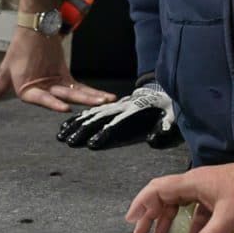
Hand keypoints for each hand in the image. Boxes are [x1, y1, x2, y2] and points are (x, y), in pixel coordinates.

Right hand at [0, 27, 114, 111]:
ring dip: (92, 97)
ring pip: (75, 94)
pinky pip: (80, 88)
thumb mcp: (6, 69)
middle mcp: (43, 91)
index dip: (53, 104)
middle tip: (99, 104)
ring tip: (107, 100)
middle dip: (83, 101)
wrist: (34, 28)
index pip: (42, 100)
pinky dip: (91, 92)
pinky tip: (103, 97)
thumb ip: (0, 86)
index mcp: (28, 92)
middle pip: (64, 98)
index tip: (65, 108)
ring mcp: (56, 85)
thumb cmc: (19, 48)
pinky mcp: (66, 78)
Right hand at [57, 82, 182, 149]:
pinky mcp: (110, 106)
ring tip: (62, 135)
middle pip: (98, 119)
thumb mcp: (171, 117)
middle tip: (68, 141)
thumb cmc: (167, 108)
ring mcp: (114, 106)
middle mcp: (120, 108)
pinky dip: (78, 118)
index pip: (117, 124)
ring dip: (76, 125)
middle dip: (83, 130)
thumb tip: (153, 139)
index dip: (104, 134)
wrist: (162, 89)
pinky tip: (67, 125)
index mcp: (134, 112)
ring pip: (91, 114)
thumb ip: (163, 128)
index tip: (92, 144)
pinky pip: (91, 111)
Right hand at [125, 156, 233, 232]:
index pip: (157, 189)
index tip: (131, 220)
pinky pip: (195, 209)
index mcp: (191, 182)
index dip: (142, 203)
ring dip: (167, 217)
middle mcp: (194, 182)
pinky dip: (189, 223)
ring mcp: (206, 188)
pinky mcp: (217, 195)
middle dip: (150, 213)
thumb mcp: (228, 218)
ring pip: (179, 201)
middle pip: (164, 195)